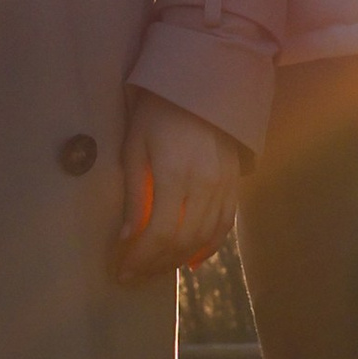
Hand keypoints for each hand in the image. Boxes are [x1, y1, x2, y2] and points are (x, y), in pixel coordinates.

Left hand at [113, 91, 243, 284]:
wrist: (202, 83)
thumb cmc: (158, 112)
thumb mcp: (135, 147)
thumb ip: (135, 194)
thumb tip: (128, 238)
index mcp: (174, 173)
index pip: (160, 232)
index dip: (141, 258)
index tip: (122, 272)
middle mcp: (204, 184)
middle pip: (184, 241)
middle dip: (157, 264)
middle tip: (135, 275)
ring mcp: (224, 185)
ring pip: (206, 238)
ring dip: (180, 259)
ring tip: (157, 268)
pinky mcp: (234, 183)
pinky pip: (226, 224)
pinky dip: (209, 247)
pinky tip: (192, 260)